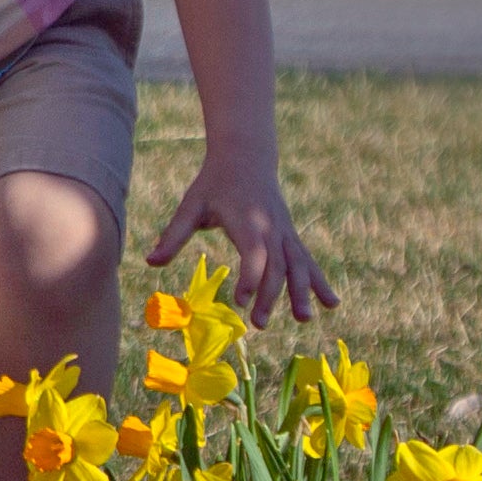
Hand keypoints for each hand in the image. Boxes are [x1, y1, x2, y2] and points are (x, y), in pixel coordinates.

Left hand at [147, 153, 337, 324]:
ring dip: (302, 292)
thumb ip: (174, 235)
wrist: (245, 156)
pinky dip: (318, 281)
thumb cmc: (214, 183)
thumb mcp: (191, 205)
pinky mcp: (290, 236)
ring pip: (298, 264)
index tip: (241, 301)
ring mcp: (285, 232)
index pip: (254, 253)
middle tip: (259, 324)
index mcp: (247, 220)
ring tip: (303, 319)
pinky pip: (307, 260)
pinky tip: (331, 304)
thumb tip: (150, 262)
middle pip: (277, 265)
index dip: (251, 277)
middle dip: (271, 295)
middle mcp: (271, 227)